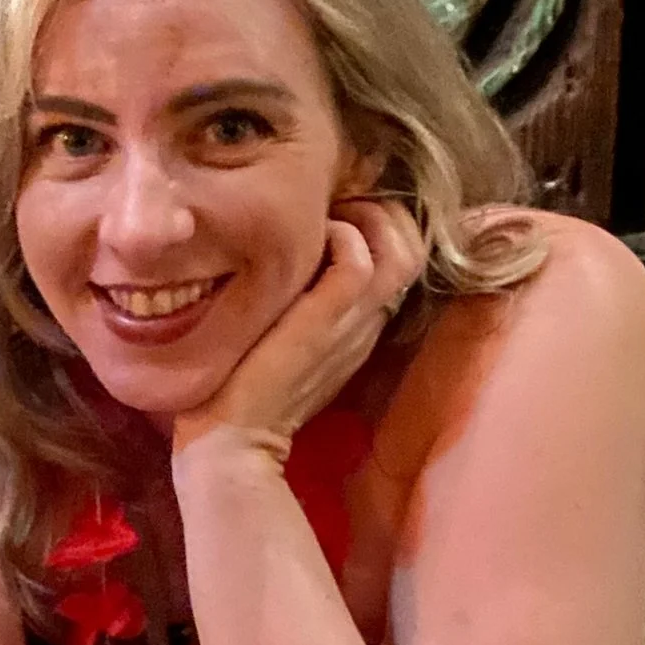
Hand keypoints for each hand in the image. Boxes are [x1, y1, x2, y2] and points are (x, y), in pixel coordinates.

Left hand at [172, 197, 426, 468]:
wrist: (231, 442)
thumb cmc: (240, 391)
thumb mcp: (280, 338)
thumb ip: (293, 305)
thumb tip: (280, 259)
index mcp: (357, 327)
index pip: (400, 260)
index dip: (380, 225)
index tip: (336, 209)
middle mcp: (365, 322)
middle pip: (413, 249)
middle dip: (384, 211)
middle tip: (337, 202)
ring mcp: (351, 323)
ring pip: (403, 250)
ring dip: (370, 217)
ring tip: (330, 214)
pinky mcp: (327, 323)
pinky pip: (360, 261)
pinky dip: (340, 235)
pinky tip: (307, 237)